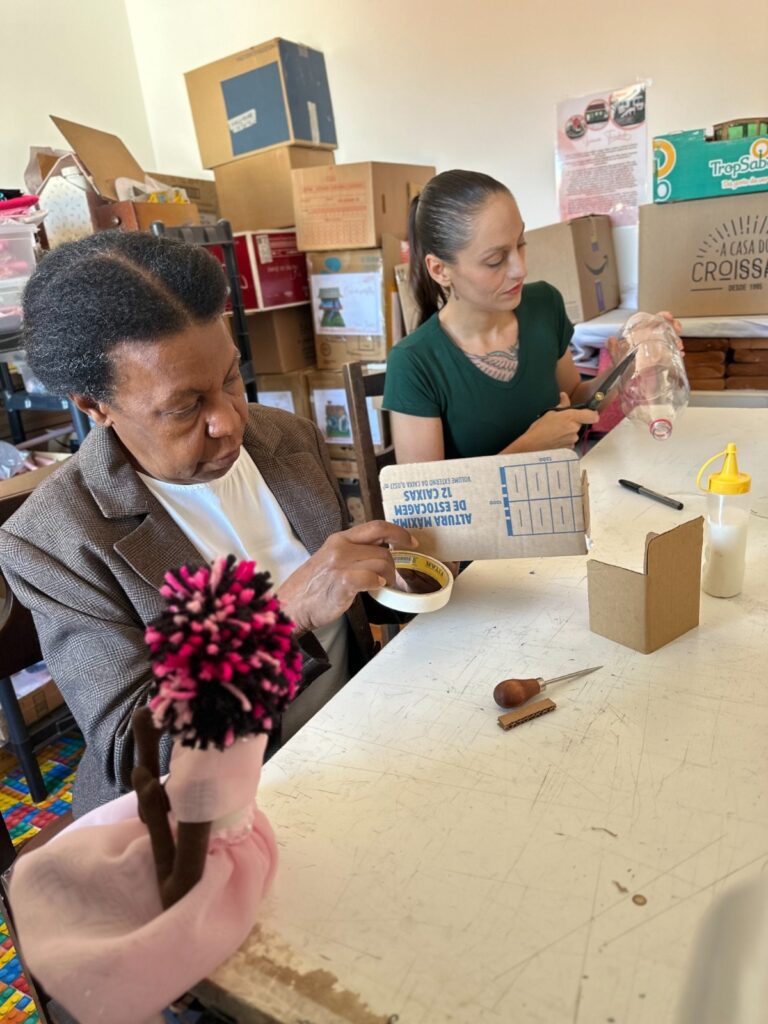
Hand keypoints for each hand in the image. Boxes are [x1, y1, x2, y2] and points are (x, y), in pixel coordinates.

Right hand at [278, 521, 417, 632]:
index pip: (376, 527)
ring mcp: (341, 563)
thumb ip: (354, 553)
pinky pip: (371, 577)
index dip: (398, 532)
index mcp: (339, 539)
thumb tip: (382, 554)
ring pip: (382, 562)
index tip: (411, 542)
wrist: (291, 606)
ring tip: (380, 587)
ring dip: (387, 578)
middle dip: (394, 566)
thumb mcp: (331, 560)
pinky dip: (377, 583)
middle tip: (391, 579)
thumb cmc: (312, 587)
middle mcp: (340, 547)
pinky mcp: (342, 581)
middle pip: (383, 549)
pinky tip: (373, 589)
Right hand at [517, 392, 598, 450]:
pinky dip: (565, 440)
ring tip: (556, 432)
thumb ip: (562, 405)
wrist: (532, 446)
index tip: (587, 414)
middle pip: (581, 424)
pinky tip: (556, 439)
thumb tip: (564, 396)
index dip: (591, 414)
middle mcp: (574, 429)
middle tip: (561, 423)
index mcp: (571, 417)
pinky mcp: (570, 448)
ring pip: (575, 433)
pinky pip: (571, 441)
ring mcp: (573, 439)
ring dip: (569, 432)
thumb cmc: (539, 429)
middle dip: (574, 423)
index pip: (592, 416)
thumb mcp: (550, 413)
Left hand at [606, 310, 683, 363]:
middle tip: (678, 329)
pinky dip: (676, 353)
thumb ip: (613, 349)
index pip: (651, 322)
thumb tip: (610, 340)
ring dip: (676, 340)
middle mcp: (648, 341)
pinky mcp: (659, 362)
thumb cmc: (619, 367)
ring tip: (679, 345)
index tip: (668, 316)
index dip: (660, 317)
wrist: (622, 382)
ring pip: (669, 340)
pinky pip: (670, 354)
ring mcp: (654, 351)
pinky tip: (680, 354)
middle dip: (672, 327)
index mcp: (638, 337)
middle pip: (663, 329)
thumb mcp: (616, 357)